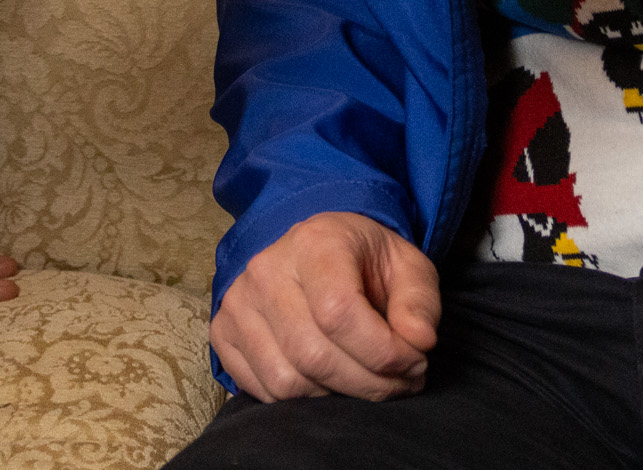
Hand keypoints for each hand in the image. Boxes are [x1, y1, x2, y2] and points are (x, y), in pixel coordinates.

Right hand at [211, 212, 439, 402]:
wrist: (315, 250)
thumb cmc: (364, 261)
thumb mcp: (407, 265)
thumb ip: (419, 301)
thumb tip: (418, 341)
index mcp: (314, 242)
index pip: (339, 313)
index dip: (383, 352)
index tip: (415, 361)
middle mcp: (266, 270)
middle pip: (314, 356)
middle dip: (369, 384)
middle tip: (401, 382)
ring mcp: (237, 303)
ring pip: (287, 381)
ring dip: (338, 397)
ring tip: (369, 382)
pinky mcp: (223, 333)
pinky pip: (263, 390)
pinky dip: (304, 400)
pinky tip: (331, 382)